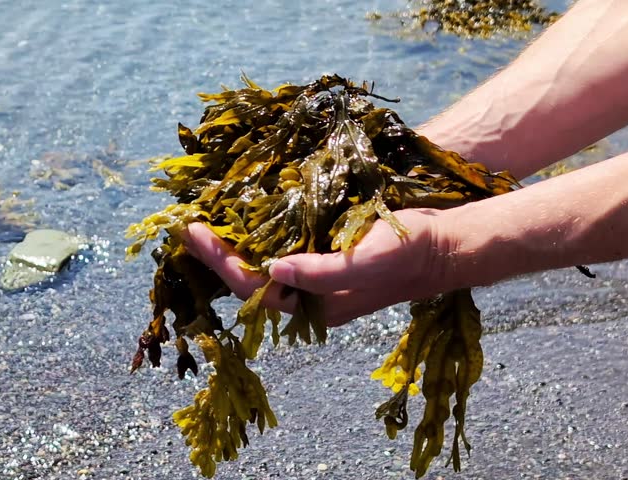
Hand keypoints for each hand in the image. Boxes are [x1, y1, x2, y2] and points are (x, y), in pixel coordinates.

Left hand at [183, 208, 455, 326]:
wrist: (441, 244)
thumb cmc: (407, 254)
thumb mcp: (365, 263)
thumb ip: (321, 274)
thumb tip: (272, 269)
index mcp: (312, 305)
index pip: (251, 285)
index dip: (218, 260)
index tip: (193, 230)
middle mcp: (305, 295)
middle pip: (247, 278)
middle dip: (215, 253)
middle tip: (186, 223)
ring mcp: (311, 277)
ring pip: (258, 264)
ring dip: (231, 243)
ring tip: (203, 218)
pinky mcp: (319, 257)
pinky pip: (275, 248)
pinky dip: (253, 234)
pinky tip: (239, 215)